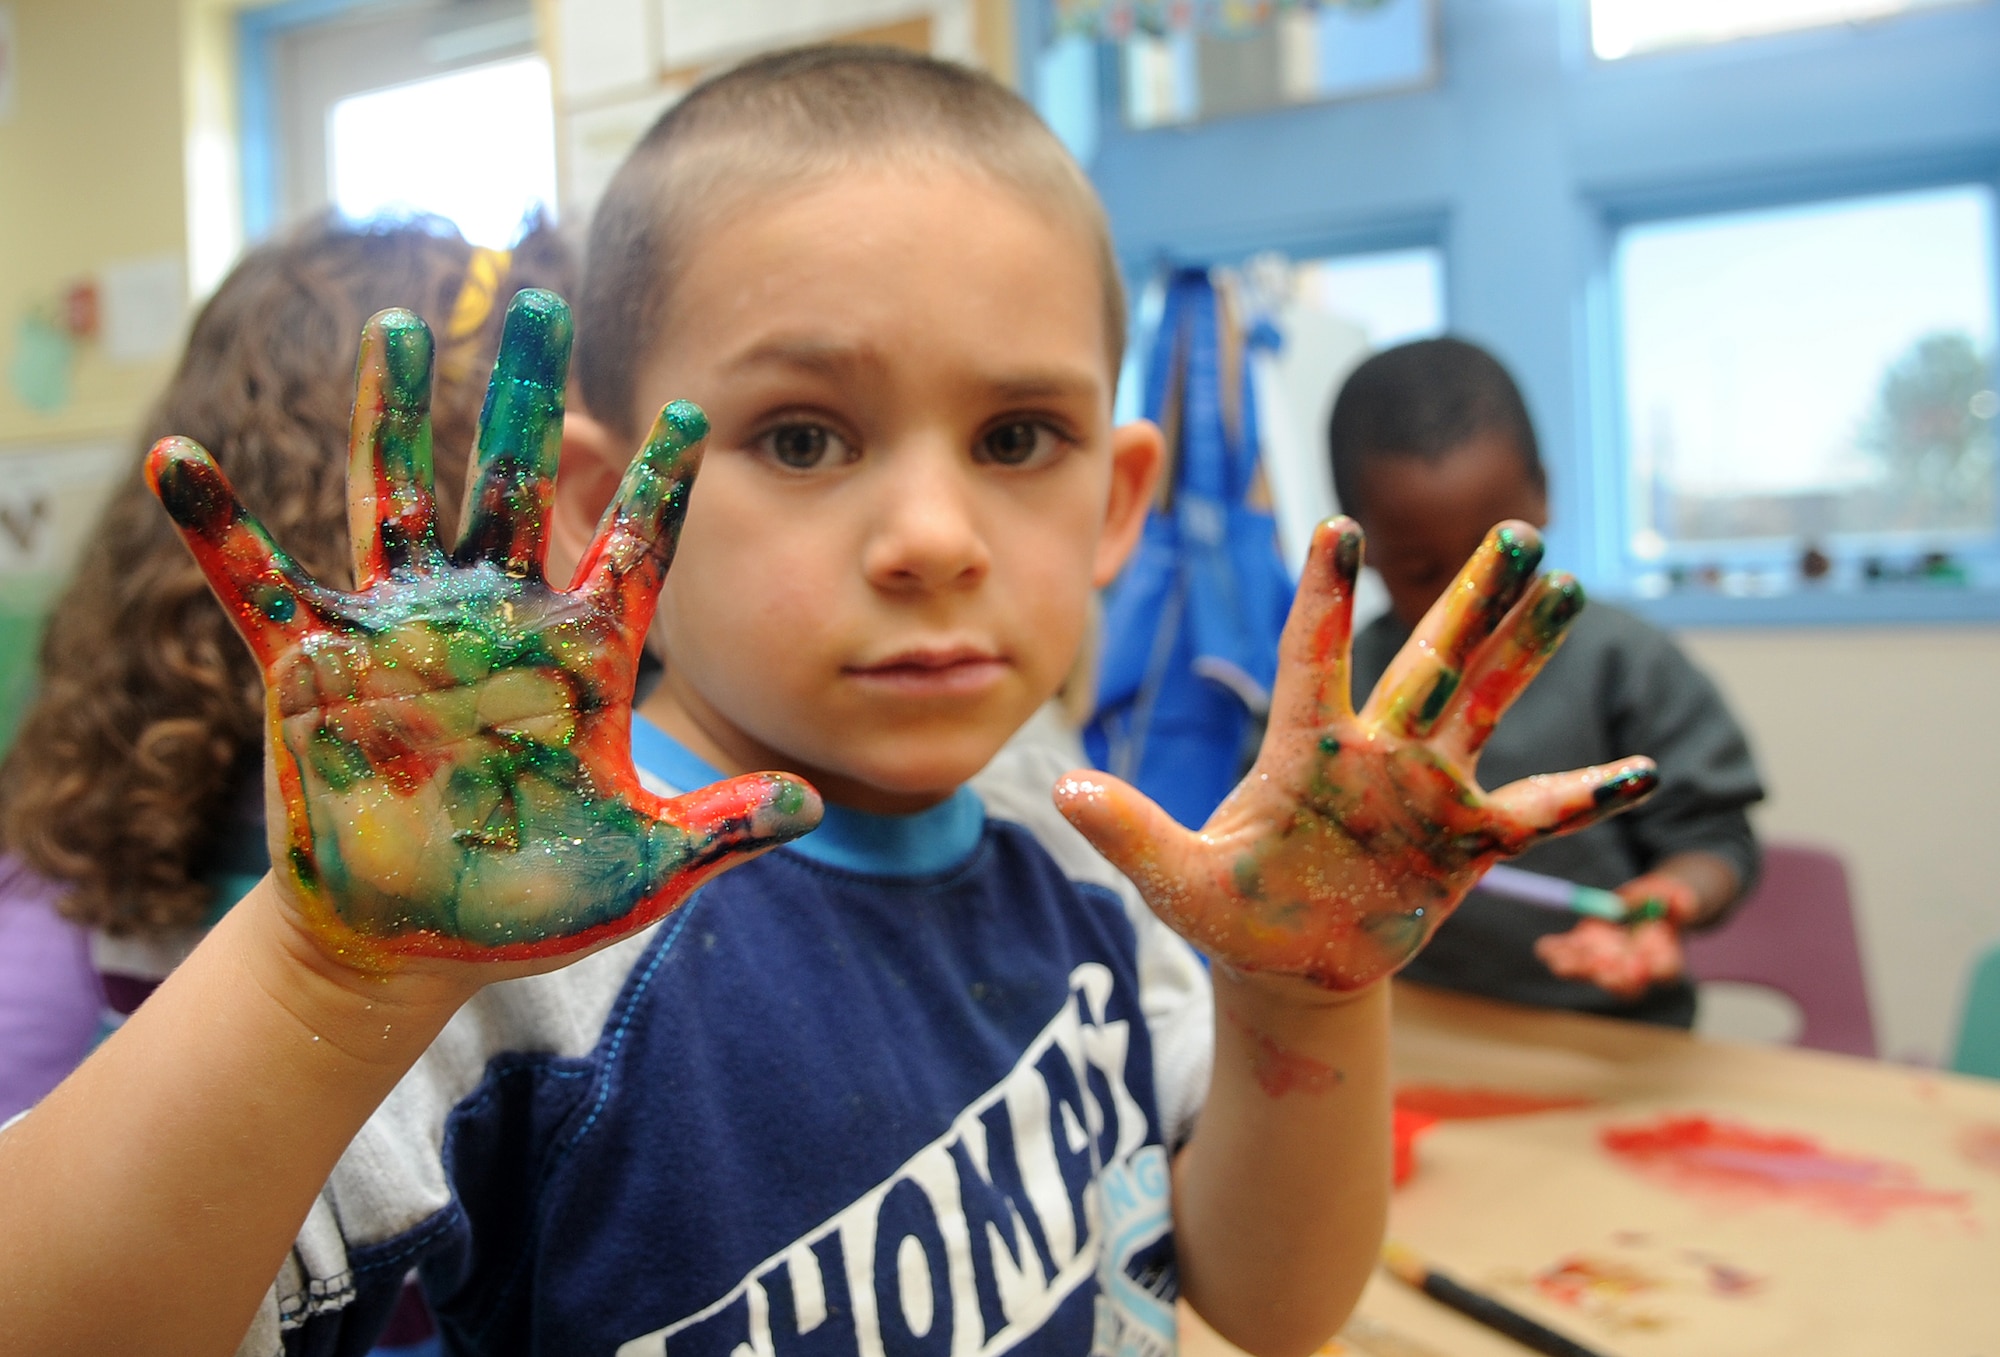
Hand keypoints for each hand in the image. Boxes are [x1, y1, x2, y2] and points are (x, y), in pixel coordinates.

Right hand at [147, 291, 820, 965]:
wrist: (413, 945)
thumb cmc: (530, 906)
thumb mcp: (642, 868)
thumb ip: (721, 829)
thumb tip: (813, 806)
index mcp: (580, 658)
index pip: (634, 551)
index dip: (663, 485)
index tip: (696, 411)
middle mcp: (494, 623)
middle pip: (516, 485)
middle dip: (527, 398)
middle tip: (544, 304)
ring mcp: (402, 637)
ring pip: (401, 502)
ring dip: (393, 418)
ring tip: (396, 326)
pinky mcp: (312, 671)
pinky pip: (257, 585)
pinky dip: (217, 528)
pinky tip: (179, 459)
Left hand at [1057, 518, 1656, 992]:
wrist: (1287, 965)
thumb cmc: (1230, 913)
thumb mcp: (1177, 882)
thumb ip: (1130, 833)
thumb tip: (1062, 792)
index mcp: (1304, 752)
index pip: (1315, 660)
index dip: (1324, 597)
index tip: (1333, 524)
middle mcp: (1376, 754)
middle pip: (1431, 662)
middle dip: (1473, 600)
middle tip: (1517, 531)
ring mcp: (1429, 793)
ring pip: (1487, 708)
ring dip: (1527, 654)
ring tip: (1568, 587)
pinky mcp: (1466, 842)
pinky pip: (1538, 814)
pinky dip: (1588, 797)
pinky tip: (1643, 771)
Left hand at [1535, 870, 1698, 996]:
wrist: (1643, 903)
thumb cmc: (1664, 902)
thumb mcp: (1675, 894)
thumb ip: (1681, 899)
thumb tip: (1684, 901)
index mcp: (1664, 956)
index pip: (1664, 971)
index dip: (1657, 969)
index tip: (1644, 964)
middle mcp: (1634, 968)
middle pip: (1626, 985)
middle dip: (1614, 980)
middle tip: (1603, 971)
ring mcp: (1607, 962)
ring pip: (1592, 973)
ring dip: (1578, 969)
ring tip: (1562, 963)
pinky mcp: (1584, 950)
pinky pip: (1567, 955)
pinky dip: (1555, 952)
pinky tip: (1544, 948)